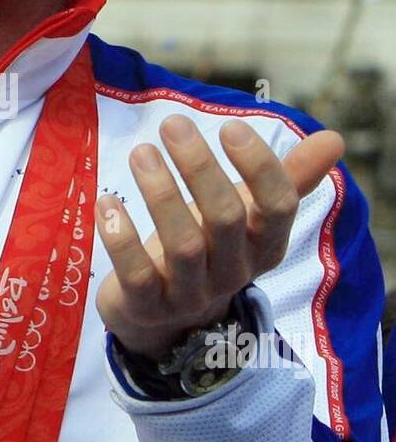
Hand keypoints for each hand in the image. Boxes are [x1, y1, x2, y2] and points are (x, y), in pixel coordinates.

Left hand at [95, 114, 344, 361]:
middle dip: (200, 169)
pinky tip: (106, 202)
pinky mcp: (147, 306)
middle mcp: (233, 271)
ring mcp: (190, 293)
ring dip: (160, 194)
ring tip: (142, 152)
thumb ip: (286, 179)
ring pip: (182, 246)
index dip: (257, 167)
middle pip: (225, 219)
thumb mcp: (249, 215)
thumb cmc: (211, 248)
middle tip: (173, 124)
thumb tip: (335, 140)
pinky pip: (136, 274)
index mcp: (264, 244)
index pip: (277, 207)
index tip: (230, 126)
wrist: (166, 317)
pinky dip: (120, 237)